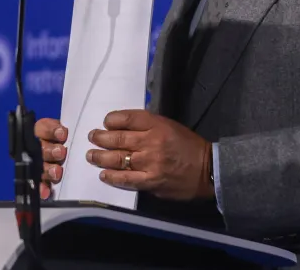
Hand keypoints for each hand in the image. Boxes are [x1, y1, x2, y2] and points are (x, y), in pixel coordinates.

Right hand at [35, 118, 67, 199]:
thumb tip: (74, 131)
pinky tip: (46, 192)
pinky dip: (42, 187)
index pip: (42, 128)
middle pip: (39, 148)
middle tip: (61, 153)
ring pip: (39, 166)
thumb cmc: (68, 140)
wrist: (70, 154)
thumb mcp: (67, 132)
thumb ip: (68, 132)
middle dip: (50, 151)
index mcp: (42, 131)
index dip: (51, 131)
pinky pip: (38, 182)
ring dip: (47, 170)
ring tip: (57, 172)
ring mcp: (37, 163)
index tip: (63, 134)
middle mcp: (38, 147)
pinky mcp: (39, 177)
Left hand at [88, 110, 212, 200]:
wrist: (207, 170)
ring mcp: (150, 163)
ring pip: (118, 158)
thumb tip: (122, 129)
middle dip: (100, 138)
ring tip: (91, 155)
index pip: (127, 118)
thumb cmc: (188, 146)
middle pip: (118, 138)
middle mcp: (151, 142)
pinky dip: (112, 176)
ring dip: (100, 157)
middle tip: (92, 137)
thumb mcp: (170, 126)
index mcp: (157, 125)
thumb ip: (148, 126)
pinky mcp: (151, 181)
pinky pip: (126, 179)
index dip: (111, 120)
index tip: (105, 123)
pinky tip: (104, 174)